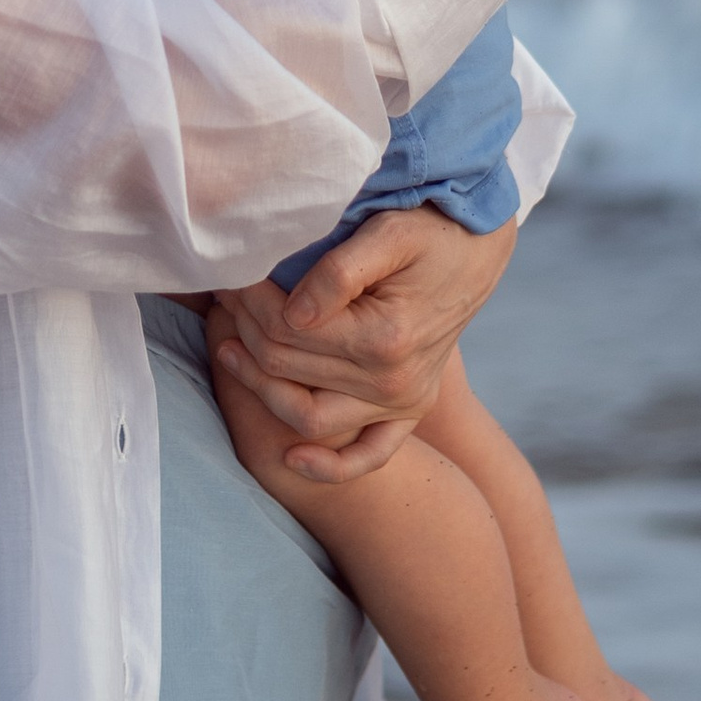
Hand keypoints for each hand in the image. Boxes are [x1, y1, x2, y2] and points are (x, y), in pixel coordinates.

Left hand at [209, 205, 516, 480]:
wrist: (476, 253)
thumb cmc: (430, 233)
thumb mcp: (389, 234)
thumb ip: (338, 273)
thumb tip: (291, 314)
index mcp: (388, 338)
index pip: (291, 331)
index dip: (252, 302)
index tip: (231, 275)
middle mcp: (396, 383)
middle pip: (291, 369)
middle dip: (246, 331)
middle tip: (224, 297)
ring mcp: (403, 403)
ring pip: (309, 416)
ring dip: (260, 388)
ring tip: (229, 349)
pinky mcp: (408, 411)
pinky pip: (368, 456)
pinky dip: (330, 468)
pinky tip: (290, 460)